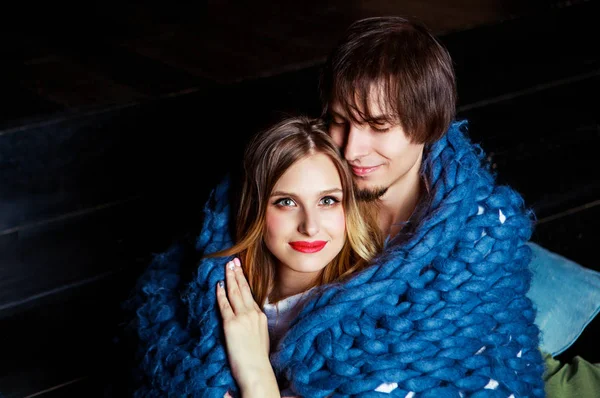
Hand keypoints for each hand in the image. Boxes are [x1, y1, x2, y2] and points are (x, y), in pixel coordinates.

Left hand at [216, 258, 278, 396]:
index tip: (241, 271)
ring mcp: (243, 318)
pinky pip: (224, 305)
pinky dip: (221, 294)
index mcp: (260, 317)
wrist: (257, 370)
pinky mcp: (231, 324)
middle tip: (233, 261)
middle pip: (243, 289)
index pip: (250, 295)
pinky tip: (218, 285)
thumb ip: (255, 327)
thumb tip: (248, 324)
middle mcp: (253, 313)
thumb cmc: (258, 360)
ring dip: (230, 278)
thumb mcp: (261, 338)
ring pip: (235, 292)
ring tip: (227, 266)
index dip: (244, 282)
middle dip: (238, 273)